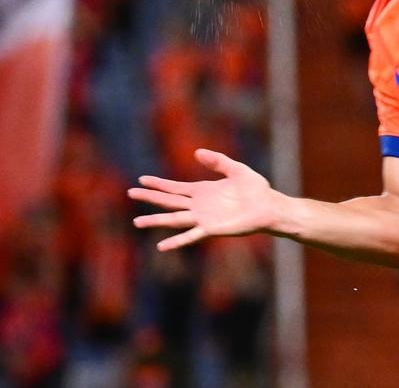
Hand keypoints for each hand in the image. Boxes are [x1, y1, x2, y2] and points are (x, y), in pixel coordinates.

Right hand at [128, 149, 281, 250]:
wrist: (268, 206)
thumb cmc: (255, 188)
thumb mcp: (235, 169)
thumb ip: (217, 161)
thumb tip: (196, 152)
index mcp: (202, 190)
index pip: (175, 187)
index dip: (158, 184)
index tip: (141, 179)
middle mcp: (199, 205)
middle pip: (169, 201)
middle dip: (150, 197)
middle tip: (130, 193)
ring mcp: (203, 218)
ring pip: (174, 219)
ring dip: (156, 220)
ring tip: (137, 221)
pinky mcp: (211, 229)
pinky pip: (190, 236)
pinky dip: (176, 241)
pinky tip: (161, 246)